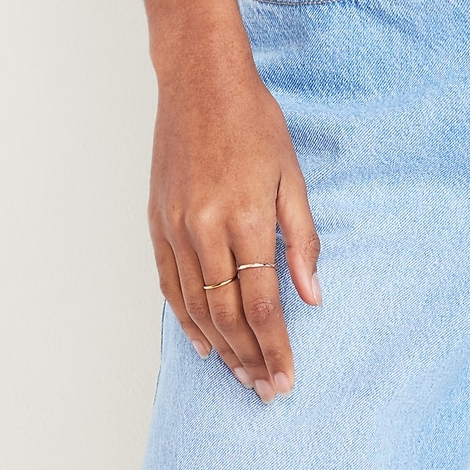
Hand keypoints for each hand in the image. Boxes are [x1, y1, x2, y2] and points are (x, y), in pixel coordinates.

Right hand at [149, 32, 320, 404]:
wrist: (200, 81)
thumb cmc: (253, 120)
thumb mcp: (292, 173)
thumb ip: (301, 238)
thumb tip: (311, 295)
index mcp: (245, 216)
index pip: (261, 302)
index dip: (275, 346)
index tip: (286, 378)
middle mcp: (205, 228)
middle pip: (227, 314)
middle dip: (249, 358)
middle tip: (266, 389)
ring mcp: (176, 227)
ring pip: (196, 307)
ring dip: (220, 348)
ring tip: (240, 375)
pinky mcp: (157, 222)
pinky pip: (169, 285)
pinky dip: (185, 319)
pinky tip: (202, 342)